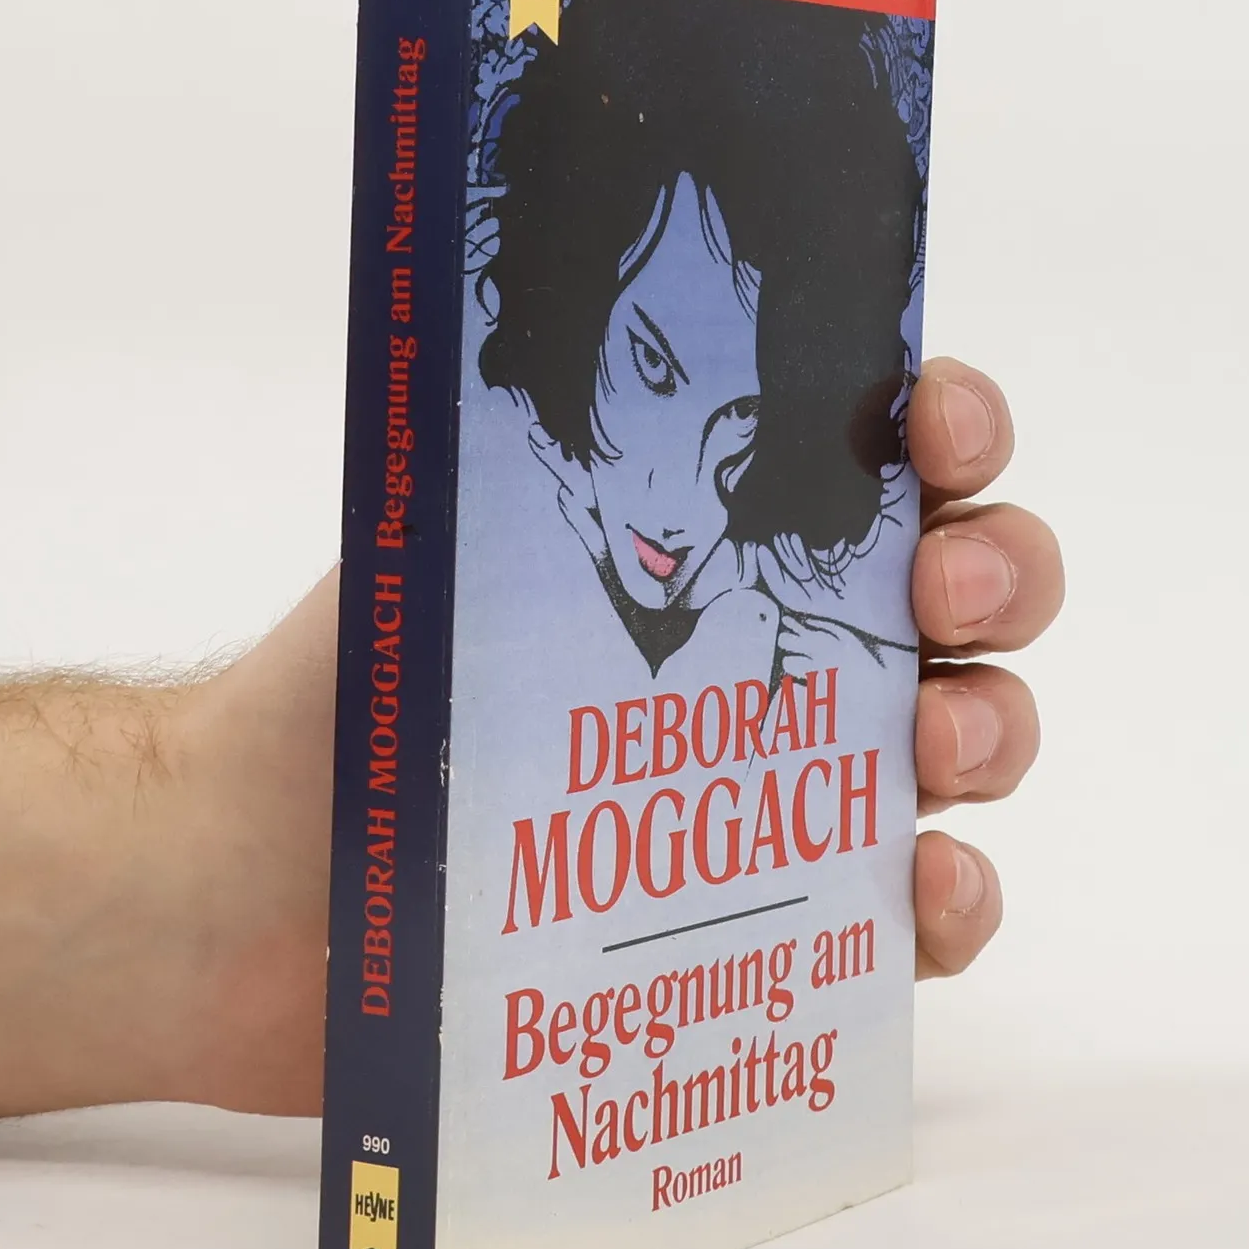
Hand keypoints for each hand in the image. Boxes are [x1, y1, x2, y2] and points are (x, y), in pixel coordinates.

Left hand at [178, 355, 1061, 1114]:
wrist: (251, 886)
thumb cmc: (346, 695)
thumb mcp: (446, 539)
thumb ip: (558, 451)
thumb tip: (631, 323)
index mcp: (706, 535)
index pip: (867, 460)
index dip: (944, 426)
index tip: (936, 425)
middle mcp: (767, 650)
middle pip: (959, 596)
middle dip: (998, 571)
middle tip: (948, 587)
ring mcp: (783, 790)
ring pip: (962, 743)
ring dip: (993, 725)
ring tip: (937, 743)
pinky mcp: (768, 925)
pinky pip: (904, 920)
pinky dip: (947, 904)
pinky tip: (925, 886)